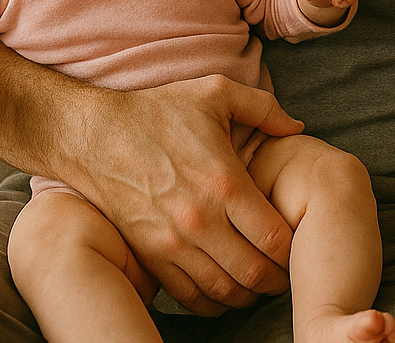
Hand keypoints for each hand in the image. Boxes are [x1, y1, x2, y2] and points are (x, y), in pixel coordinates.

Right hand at [82, 75, 302, 314]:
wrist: (95, 135)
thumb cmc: (158, 111)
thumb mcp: (215, 92)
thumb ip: (262, 107)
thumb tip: (296, 127)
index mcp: (224, 180)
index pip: (274, 237)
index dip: (293, 250)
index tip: (299, 246)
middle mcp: (200, 219)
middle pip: (253, 273)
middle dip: (276, 279)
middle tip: (286, 273)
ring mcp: (172, 243)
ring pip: (223, 291)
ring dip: (247, 295)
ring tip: (258, 282)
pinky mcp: (150, 255)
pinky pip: (189, 297)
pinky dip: (212, 302)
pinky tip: (224, 289)